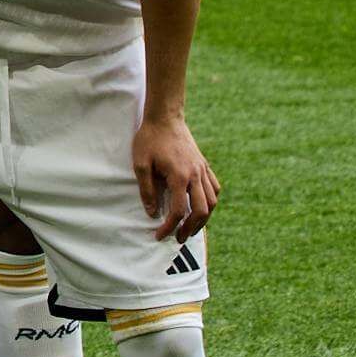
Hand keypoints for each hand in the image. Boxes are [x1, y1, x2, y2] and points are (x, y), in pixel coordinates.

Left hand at [131, 114, 218, 241]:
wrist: (165, 118)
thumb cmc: (149, 139)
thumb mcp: (140, 164)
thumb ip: (147, 190)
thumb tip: (151, 213)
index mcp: (179, 176)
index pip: (178, 210)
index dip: (169, 227)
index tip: (159, 235)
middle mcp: (196, 175)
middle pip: (201, 210)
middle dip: (190, 228)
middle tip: (179, 238)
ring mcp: (203, 170)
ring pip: (212, 201)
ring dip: (203, 218)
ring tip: (191, 228)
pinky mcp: (205, 165)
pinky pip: (215, 188)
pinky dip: (211, 202)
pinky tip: (202, 208)